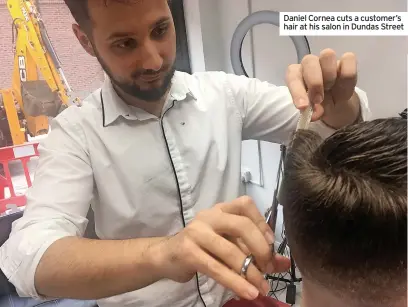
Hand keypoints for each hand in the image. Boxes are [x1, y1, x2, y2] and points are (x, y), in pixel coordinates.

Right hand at [158, 196, 290, 300]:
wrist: (167, 257)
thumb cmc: (202, 248)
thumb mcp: (228, 244)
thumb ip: (254, 250)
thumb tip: (284, 263)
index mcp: (220, 210)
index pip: (245, 205)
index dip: (262, 223)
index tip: (271, 244)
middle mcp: (209, 216)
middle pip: (241, 225)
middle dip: (260, 248)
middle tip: (268, 268)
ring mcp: (196, 232)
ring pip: (230, 251)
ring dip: (250, 272)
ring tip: (261, 287)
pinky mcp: (188, 251)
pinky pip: (216, 268)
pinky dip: (235, 282)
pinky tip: (248, 292)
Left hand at [286, 48, 359, 124]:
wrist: (337, 102)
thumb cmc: (319, 104)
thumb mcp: (315, 111)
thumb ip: (314, 111)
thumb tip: (314, 115)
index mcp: (296, 74)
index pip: (292, 77)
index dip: (297, 92)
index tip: (303, 107)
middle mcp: (309, 63)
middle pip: (309, 61)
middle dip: (315, 82)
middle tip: (319, 100)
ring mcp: (327, 60)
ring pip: (328, 55)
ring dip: (330, 76)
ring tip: (331, 90)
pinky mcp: (346, 60)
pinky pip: (348, 59)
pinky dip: (347, 75)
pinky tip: (344, 88)